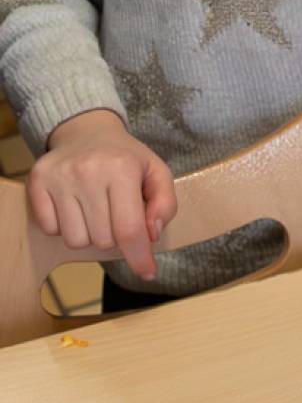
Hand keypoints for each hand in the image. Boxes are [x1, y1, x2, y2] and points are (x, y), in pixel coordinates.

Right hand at [28, 109, 177, 280]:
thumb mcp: (156, 173)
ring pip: (76, 241)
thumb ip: (165, 204)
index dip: (139, 257)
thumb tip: (151, 235)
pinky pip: (50, 230)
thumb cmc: (125, 158)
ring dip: (88, 233)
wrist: (87, 131)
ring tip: (94, 207)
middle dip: (114, 235)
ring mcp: (59, 176)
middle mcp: (88, 171)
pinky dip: (63, 225)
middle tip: (115, 211)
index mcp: (122, 168)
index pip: (129, 229)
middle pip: (103, 240)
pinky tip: (73, 204)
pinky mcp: (37, 181)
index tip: (147, 271)